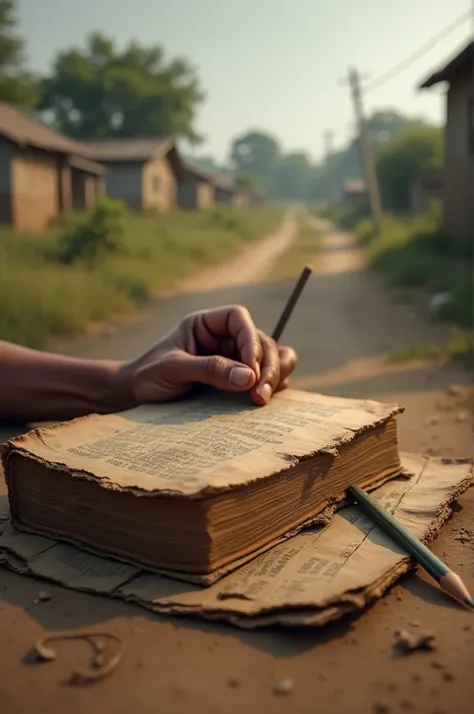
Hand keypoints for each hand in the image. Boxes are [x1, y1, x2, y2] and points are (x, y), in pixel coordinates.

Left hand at [122, 305, 296, 406]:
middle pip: (261, 340)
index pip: (239, 318)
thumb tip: (248, 377)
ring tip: (262, 400)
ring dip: (274, 375)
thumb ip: (209, 370)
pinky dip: (273, 386)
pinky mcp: (238, 381)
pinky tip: (267, 401)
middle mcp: (224, 338)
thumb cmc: (148, 376)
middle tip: (259, 395)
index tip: (250, 368)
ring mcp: (234, 359)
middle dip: (266, 366)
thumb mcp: (173, 370)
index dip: (250, 339)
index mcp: (206, 324)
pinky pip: (265, 378)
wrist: (135, 397)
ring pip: (271, 357)